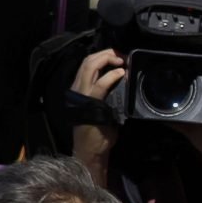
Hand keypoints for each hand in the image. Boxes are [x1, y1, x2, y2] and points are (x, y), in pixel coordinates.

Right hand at [69, 49, 123, 178]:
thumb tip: (122, 81)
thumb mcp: (101, 107)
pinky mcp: (91, 103)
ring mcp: (83, 95)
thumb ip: (107, 93)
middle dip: (106, 53)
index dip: (103, 55)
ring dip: (108, 59)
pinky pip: (100, 85)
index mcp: (80, 88)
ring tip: (122, 61)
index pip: (88, 64)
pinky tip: (121, 73)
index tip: (119, 57)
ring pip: (90, 67)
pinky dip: (111, 76)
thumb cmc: (98, 131)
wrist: (91, 149)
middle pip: (88, 61)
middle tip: (121, 55)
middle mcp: (78, 88)